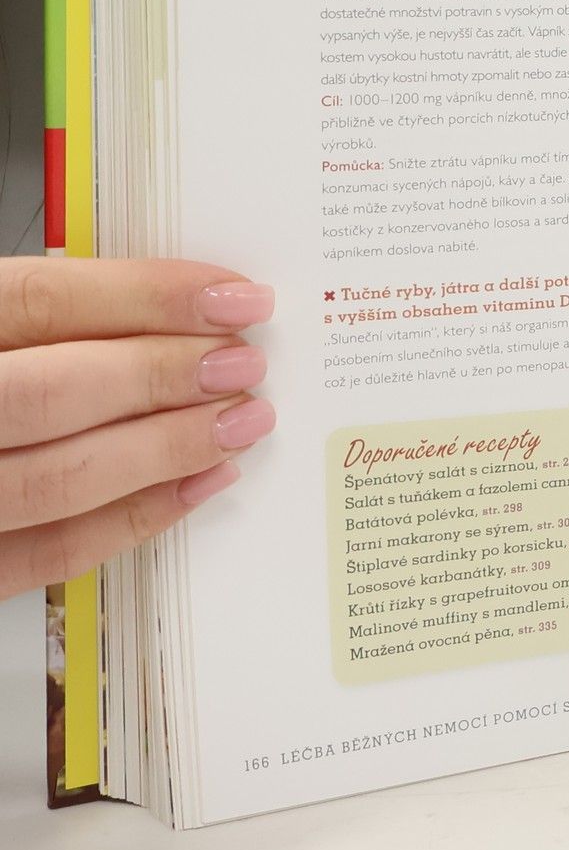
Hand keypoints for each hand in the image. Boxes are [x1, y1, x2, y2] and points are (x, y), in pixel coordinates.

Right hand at [1, 259, 274, 599]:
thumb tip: (179, 305)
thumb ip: (51, 316)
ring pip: (60, 478)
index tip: (235, 296)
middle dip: (166, 376)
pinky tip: (197, 483)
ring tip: (240, 421)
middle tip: (245, 364)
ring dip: (167, 449)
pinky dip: (135, 519)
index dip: (149, 296)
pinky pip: (49, 553)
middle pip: (57, 392)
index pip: (43, 302)